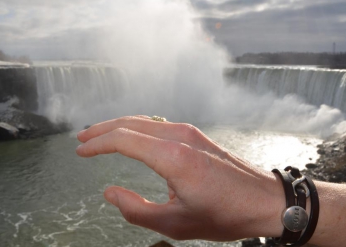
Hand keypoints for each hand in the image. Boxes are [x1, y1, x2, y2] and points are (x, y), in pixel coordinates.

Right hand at [76, 116, 283, 240]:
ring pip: (144, 121)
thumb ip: (135, 210)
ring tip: (99, 137)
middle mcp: (179, 136)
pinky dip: (137, 128)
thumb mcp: (175, 224)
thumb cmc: (224, 215)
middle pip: (131, 123)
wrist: (265, 201)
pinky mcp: (196, 135)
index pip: (123, 139)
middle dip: (102, 129)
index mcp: (173, 157)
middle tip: (81, 139)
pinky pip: (158, 124)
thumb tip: (109, 192)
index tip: (80, 151)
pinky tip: (130, 137)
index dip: (97, 144)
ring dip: (119, 126)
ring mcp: (189, 132)